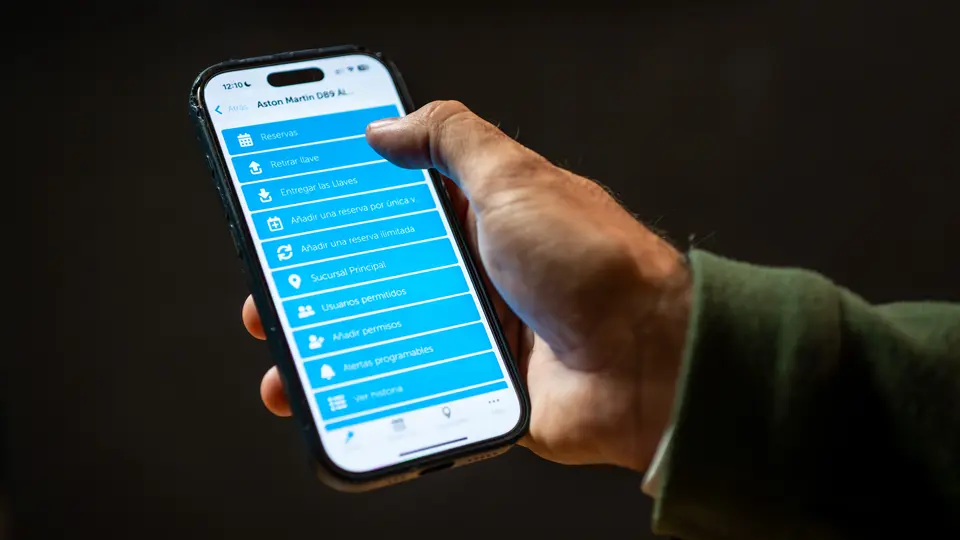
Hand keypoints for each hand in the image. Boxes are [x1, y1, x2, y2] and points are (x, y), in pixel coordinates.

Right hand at [244, 101, 690, 471]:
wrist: (645, 364)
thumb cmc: (589, 263)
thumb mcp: (513, 176)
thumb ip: (451, 138)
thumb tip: (386, 126)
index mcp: (481, 216)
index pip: (394, 205)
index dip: (341, 209)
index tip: (291, 216)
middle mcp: (475, 272)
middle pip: (378, 274)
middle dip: (319, 284)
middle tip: (270, 293)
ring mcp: (475, 332)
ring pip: (384, 335)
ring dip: (329, 347)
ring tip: (286, 361)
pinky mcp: (478, 385)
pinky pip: (411, 389)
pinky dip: (368, 395)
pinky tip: (330, 400)